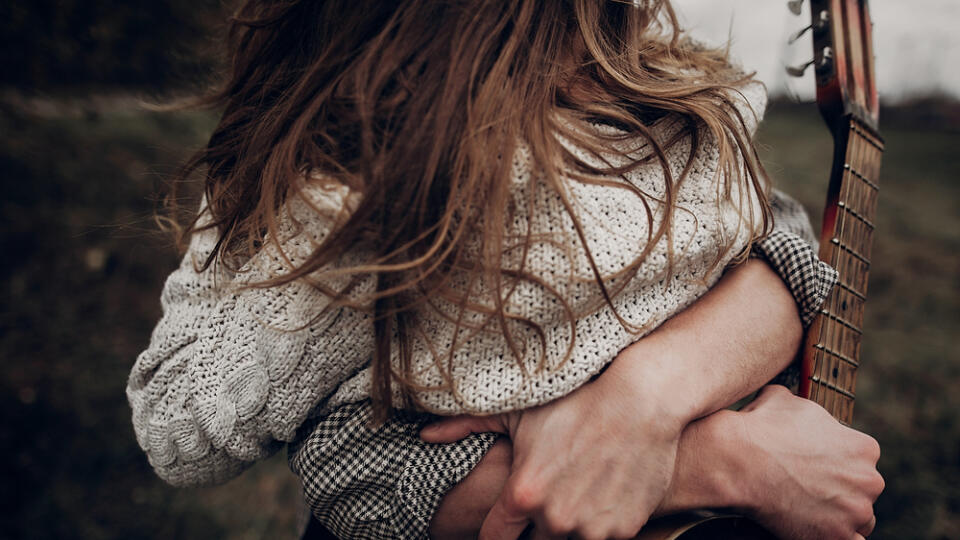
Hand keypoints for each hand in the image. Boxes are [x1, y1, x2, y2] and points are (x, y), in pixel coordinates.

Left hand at [422, 370, 684, 539]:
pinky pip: (603, 539)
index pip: (494, 538)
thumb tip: (424, 435)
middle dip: (538, 524)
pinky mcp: (624, 530)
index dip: (497, 531)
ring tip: (580, 490)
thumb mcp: (518, 412)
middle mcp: (555, 519)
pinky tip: (604, 494)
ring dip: (570, 526)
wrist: (641, 401)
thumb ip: (466, 425)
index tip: (505, 523)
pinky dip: (602, 525)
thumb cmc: (576, 403)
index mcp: (523, 495)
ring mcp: (591, 528)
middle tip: (552, 493)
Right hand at [678, 386, 883, 539]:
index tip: (817, 466)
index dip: (838, 463)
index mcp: (863, 447)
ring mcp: (856, 511)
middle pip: (864, 490)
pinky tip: (816, 528)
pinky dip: (835, 536)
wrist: (738, 461)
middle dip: (843, 490)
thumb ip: (801, 404)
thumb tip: (788, 400)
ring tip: (810, 509)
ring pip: (859, 518)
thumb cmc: (759, 429)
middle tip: (811, 488)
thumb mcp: (783, 399)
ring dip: (841, 515)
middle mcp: (869, 480)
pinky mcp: (838, 537)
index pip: (862, 460)